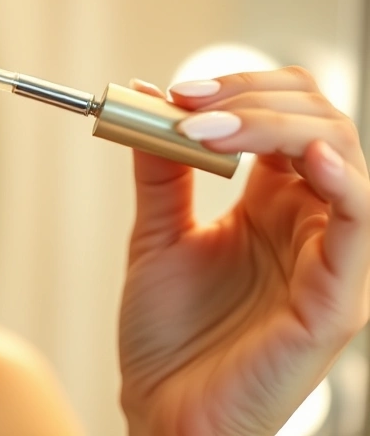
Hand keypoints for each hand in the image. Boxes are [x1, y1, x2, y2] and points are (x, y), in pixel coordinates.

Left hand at [118, 68, 369, 434]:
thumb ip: (160, 170)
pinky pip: (359, 226)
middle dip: (254, 97)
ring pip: (341, 158)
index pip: (287, 115)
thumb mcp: (158, 235)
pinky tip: (305, 159)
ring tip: (207, 129)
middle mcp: (306, 222)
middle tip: (187, 103)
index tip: (176, 92)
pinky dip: (342, 184)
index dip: (240, 90)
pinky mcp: (335, 301)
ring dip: (275, 126)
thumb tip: (145, 97)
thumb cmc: (169, 336)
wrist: (163, 410)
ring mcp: (327, 259)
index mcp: (271, 203)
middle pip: (318, 122)